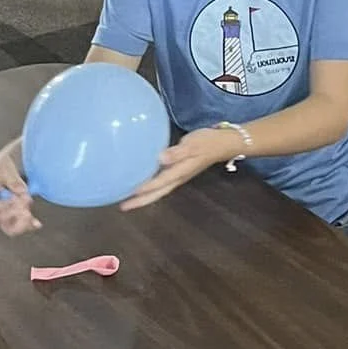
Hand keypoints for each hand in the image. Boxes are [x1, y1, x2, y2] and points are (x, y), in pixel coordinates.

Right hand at [0, 140, 40, 235]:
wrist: (12, 163)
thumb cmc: (4, 163)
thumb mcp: (6, 167)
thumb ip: (13, 180)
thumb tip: (20, 190)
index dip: (9, 206)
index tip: (21, 197)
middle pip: (1, 219)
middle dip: (16, 211)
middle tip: (28, 199)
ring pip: (8, 227)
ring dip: (22, 222)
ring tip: (30, 214)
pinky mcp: (9, 214)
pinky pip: (17, 225)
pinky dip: (28, 224)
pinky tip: (36, 223)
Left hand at [120, 127, 238, 210]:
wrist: (224, 143)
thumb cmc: (208, 142)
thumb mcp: (194, 144)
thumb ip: (177, 152)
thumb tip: (161, 158)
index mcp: (180, 172)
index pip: (160, 182)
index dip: (145, 187)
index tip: (130, 192)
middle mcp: (178, 177)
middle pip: (157, 193)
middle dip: (141, 200)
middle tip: (123, 206)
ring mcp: (178, 175)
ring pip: (158, 190)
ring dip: (144, 196)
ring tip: (127, 200)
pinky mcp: (178, 170)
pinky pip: (161, 182)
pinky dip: (150, 186)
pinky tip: (141, 183)